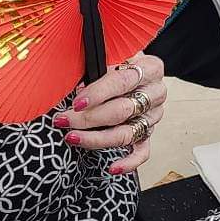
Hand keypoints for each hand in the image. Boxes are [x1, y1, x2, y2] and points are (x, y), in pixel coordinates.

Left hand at [58, 54, 168, 176]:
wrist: (135, 67)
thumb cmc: (118, 60)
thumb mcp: (111, 52)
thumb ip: (97, 64)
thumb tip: (78, 87)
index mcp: (151, 67)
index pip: (123, 81)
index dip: (98, 93)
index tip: (76, 102)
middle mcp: (156, 92)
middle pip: (123, 110)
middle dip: (88, 118)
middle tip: (63, 120)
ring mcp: (153, 115)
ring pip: (127, 133)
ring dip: (96, 139)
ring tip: (72, 138)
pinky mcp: (148, 132)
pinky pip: (142, 152)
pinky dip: (129, 162)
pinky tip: (112, 168)